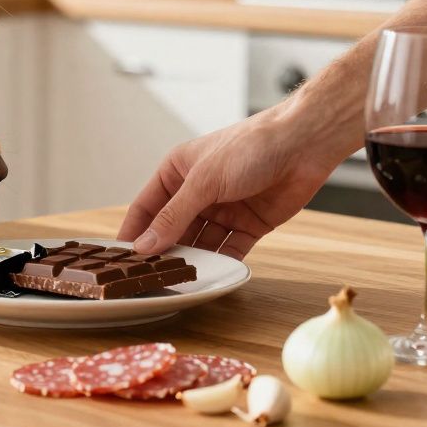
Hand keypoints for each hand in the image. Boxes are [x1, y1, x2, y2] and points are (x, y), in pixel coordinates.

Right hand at [117, 104, 348, 259]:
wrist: (304, 144)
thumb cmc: (250, 147)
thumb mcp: (204, 181)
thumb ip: (174, 216)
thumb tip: (145, 245)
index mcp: (177, 172)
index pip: (146, 207)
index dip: (134, 232)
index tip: (122, 261)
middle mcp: (197, 191)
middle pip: (173, 229)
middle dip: (164, 251)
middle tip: (152, 279)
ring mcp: (223, 209)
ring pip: (201, 242)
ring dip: (194, 260)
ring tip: (183, 281)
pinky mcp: (249, 224)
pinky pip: (230, 249)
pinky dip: (224, 262)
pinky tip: (216, 275)